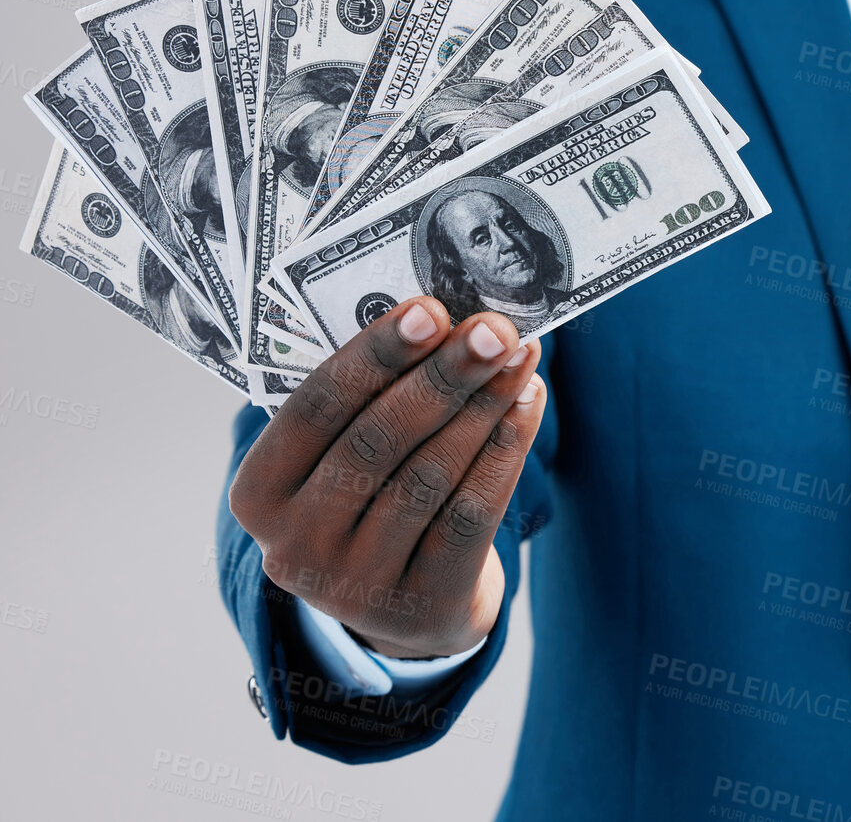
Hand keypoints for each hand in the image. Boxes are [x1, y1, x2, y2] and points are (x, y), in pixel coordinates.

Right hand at [228, 297, 544, 657]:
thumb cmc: (372, 498)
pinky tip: (527, 406)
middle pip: (378, 441)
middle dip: (443, 376)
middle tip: (494, 328)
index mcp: (258, 493)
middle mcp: (295, 545)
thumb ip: (370, 398)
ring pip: (430, 476)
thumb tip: (450, 321)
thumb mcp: (341, 457)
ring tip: (521, 358)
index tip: (430, 310)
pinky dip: (504, 452)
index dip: (375, 356)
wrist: (408, 605)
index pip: (315, 409)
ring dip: (484, 407)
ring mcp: (356, 584)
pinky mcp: (420, 605)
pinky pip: (471, 515)